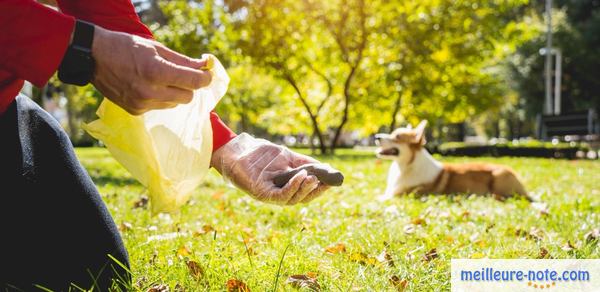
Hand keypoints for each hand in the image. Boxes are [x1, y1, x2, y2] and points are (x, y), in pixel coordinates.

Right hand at [91, 26, 211, 114]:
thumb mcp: (156, 48)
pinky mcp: (135, 111)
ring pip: (174, 104)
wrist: (93, 57)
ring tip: (159, 79)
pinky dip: (159, 98)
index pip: (193, 82)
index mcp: (156, 71)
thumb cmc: (126, 47)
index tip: (206, 74)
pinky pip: (159, 107)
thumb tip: (204, 67)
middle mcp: (150, 91)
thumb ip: (182, 61)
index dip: (205, 78)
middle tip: (181, 74)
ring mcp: (142, 104)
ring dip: (174, 93)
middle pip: (187, 97)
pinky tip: (146, 86)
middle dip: (188, 86)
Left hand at [211, 134, 329, 204]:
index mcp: (285, 187)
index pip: (306, 193)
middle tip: (326, 181)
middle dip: (315, 191)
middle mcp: (278, 194)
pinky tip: (301, 177)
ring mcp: (270, 195)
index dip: (320, 189)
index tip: (333, 181)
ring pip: (293, 199)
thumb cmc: (260, 154)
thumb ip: (304, 163)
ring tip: (314, 178)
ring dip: (305, 189)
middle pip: (301, 198)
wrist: (237, 150)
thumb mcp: (286, 157)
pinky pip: (280, 195)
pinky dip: (292, 187)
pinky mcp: (262, 193)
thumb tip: (325, 168)